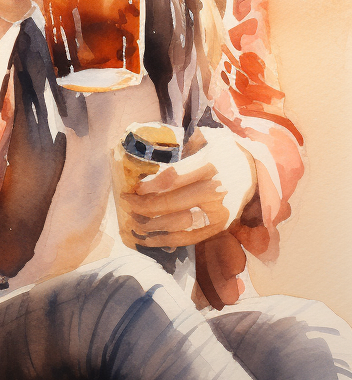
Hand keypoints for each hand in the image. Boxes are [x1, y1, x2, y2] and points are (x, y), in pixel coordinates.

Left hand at [117, 127, 256, 248]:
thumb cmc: (221, 151)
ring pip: (178, 224)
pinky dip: (165, 240)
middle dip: (144, 206)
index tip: (133, 188)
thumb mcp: (204, 139)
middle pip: (172, 203)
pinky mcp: (219, 227)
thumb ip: (180, 147)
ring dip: (151, 225)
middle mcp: (216, 190)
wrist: (253, 170)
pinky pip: (188, 238)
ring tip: (132, 220)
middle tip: (126, 202)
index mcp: (210, 164)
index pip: (173, 178)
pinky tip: (147, 238)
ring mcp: (218, 212)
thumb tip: (146, 150)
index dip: (150, 186)